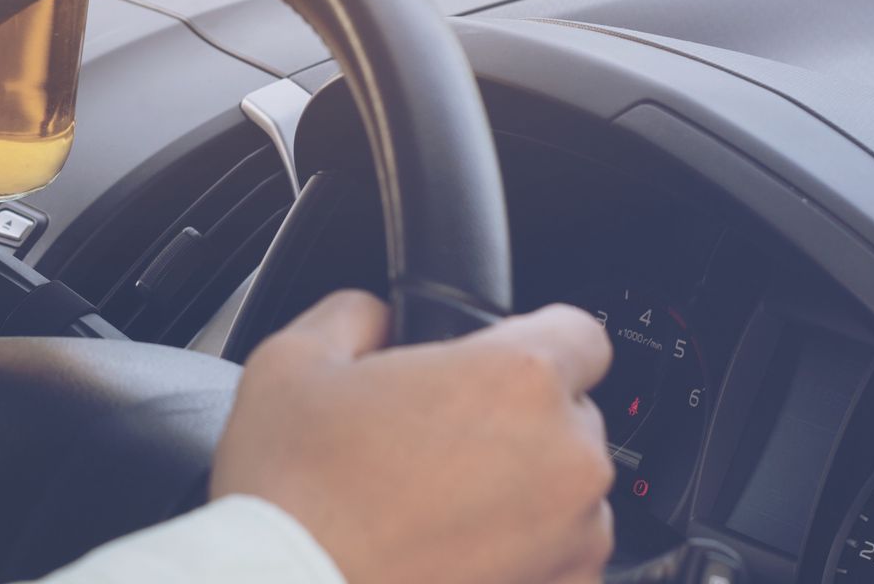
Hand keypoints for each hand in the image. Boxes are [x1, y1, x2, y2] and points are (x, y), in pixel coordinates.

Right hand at [213, 293, 615, 583]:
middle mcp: (567, 460)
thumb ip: (357, 314)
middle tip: (436, 438)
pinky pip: (560, 558)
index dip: (532, 337)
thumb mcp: (293, 360)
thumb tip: (379, 319)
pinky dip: (519, 552)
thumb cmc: (295, 495)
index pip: (580, 333)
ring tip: (438, 504)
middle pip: (569, 415)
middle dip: (514, 419)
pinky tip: (448, 549)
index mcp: (519, 381)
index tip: (494, 359)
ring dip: (522, 489)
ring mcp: (574, 542)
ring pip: (567, 492)